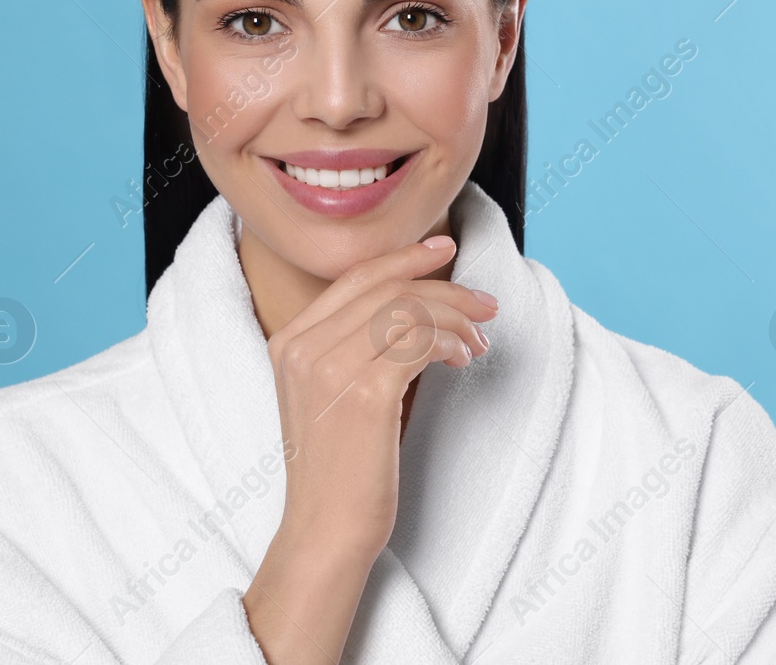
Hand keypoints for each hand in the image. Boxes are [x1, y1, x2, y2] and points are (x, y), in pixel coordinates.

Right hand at [243, 234, 496, 663]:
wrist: (327, 528)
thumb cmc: (343, 465)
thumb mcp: (337, 391)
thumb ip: (362, 345)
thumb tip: (424, 305)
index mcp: (289, 342)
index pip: (355, 278)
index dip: (404, 258)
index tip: (445, 248)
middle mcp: (302, 348)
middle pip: (387, 289)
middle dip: (445, 289)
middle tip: (485, 305)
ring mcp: (329, 368)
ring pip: (408, 312)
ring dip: (455, 320)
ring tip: (477, 344)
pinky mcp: (364, 394)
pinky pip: (420, 343)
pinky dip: (451, 344)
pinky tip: (463, 361)